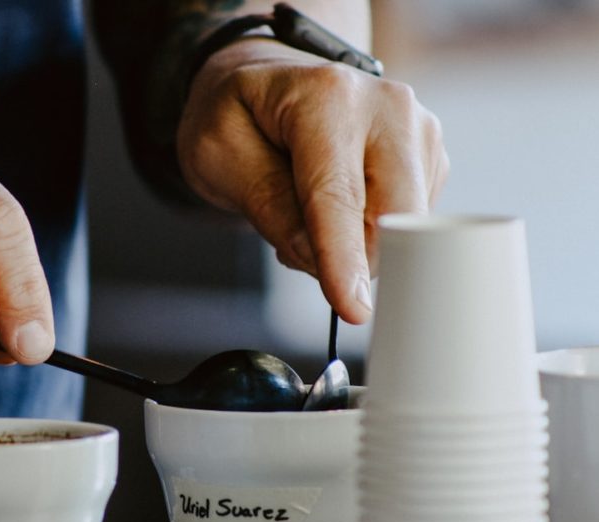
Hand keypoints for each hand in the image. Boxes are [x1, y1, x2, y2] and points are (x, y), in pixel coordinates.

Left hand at [177, 38, 448, 323]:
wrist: (267, 84)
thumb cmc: (238, 116)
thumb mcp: (219, 155)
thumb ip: (266, 204)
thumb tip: (316, 259)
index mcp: (327, 96)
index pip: (337, 195)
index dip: (343, 258)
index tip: (354, 309)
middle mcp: (386, 105)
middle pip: (391, 217)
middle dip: (347, 256)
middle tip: (291, 242)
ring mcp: (418, 128)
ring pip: (403, 227)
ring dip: (352, 243)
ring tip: (306, 208)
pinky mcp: (430, 156)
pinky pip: (408, 222)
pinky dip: (368, 231)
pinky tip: (339, 205)